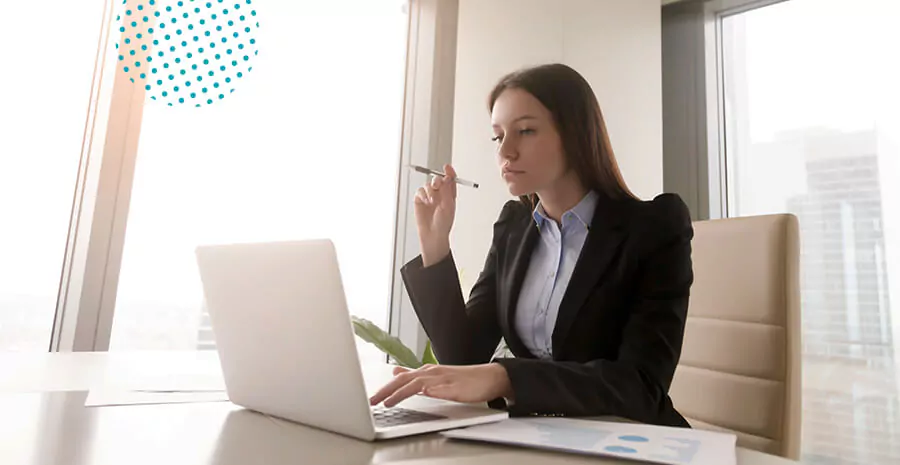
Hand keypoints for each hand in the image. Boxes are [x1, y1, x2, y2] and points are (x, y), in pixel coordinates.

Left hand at [369, 363, 512, 407]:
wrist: (489, 377)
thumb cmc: (465, 380)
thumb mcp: (436, 376)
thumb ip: (416, 375)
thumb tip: (397, 372)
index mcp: (427, 372)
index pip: (401, 378)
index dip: (385, 387)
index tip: (371, 397)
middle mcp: (432, 373)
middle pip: (404, 380)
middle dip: (386, 390)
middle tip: (372, 401)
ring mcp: (442, 379)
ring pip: (417, 383)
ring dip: (400, 392)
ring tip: (388, 402)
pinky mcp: (454, 386)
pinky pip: (439, 389)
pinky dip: (427, 391)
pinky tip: (420, 394)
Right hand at [414, 164, 457, 265]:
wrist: (432, 234)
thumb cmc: (443, 223)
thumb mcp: (448, 205)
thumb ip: (447, 190)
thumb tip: (447, 177)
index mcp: (450, 194)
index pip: (450, 179)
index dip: (449, 172)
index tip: (446, 166)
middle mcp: (440, 193)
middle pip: (438, 179)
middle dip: (437, 180)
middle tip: (436, 185)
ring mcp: (429, 196)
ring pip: (428, 185)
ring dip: (430, 191)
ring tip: (432, 201)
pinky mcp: (420, 200)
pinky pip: (420, 191)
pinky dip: (422, 195)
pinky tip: (425, 203)